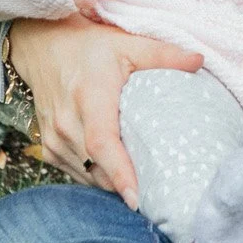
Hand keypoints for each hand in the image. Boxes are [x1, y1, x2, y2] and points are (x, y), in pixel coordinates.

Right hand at [7, 16, 201, 205]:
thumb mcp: (128, 43)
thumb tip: (199, 61)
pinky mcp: (48, 149)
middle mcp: (66, 122)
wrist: (43, 47)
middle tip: (161, 193)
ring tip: (144, 184)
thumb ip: (163, 55)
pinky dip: (97, 177)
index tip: (136, 198)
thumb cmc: (89, 47)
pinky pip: (77, 174)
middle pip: (98, 168)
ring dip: (113, 183)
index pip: (101, 142)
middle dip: (128, 185)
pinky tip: (118, 172)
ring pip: (88, 176)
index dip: (119, 172)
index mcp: (89, 96)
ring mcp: (53, 138)